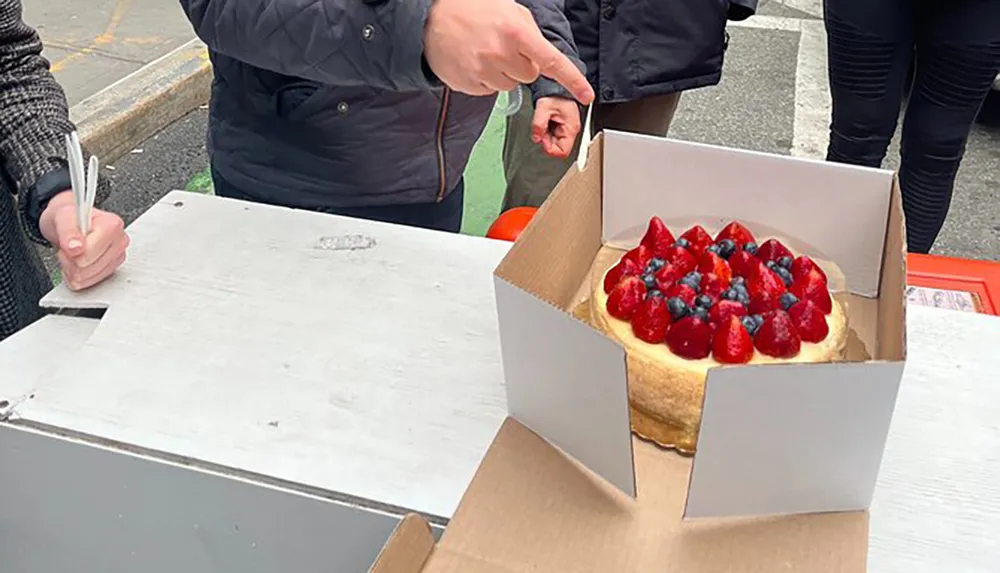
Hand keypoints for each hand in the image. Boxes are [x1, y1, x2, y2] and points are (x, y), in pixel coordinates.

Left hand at [39, 191, 128, 290]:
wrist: (69, 224)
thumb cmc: (69, 219)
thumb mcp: (62, 219)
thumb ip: (69, 232)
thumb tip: (76, 248)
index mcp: (112, 225)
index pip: (90, 253)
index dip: (72, 252)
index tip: (68, 243)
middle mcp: (120, 241)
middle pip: (91, 267)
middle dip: (73, 262)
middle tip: (69, 249)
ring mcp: (118, 256)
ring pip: (91, 277)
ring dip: (74, 270)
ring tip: (72, 256)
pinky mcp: (113, 268)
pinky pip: (93, 282)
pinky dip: (80, 277)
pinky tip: (77, 265)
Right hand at [424, 0, 593, 104]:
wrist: (430, 19)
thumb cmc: (471, 9)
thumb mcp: (509, 10)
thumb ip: (530, 33)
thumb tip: (544, 58)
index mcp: (516, 32)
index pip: (552, 62)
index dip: (572, 80)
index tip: (586, 95)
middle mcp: (501, 54)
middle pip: (529, 75)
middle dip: (521, 64)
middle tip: (503, 46)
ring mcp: (483, 72)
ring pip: (510, 85)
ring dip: (503, 72)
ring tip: (484, 52)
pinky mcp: (469, 85)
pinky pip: (489, 91)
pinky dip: (486, 79)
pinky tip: (473, 61)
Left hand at [532, 97, 581, 158]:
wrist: (557, 88)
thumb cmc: (555, 95)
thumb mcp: (543, 108)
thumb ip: (539, 124)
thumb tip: (536, 138)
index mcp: (571, 128)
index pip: (563, 152)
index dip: (550, 149)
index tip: (542, 139)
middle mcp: (571, 131)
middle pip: (558, 148)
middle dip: (546, 141)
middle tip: (542, 128)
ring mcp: (567, 130)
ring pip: (554, 143)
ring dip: (546, 136)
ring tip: (544, 122)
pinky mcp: (563, 128)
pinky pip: (553, 137)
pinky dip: (546, 132)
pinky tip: (546, 123)